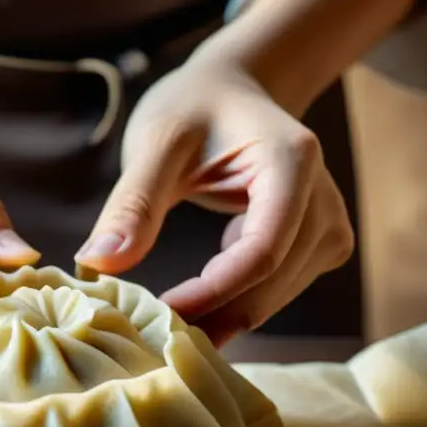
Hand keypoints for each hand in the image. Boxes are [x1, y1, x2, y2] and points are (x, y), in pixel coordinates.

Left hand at [75, 56, 353, 346]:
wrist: (233, 93)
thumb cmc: (195, 108)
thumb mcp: (156, 142)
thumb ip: (132, 203)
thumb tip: (98, 263)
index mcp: (292, 162)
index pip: (262, 251)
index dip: (212, 292)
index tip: (158, 313)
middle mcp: (324, 199)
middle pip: (270, 283)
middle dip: (210, 315)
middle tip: (147, 333)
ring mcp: (328, 227)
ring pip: (272, 300)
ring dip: (217, 318)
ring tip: (160, 320)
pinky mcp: (319, 248)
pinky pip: (274, 294)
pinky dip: (231, 306)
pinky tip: (193, 300)